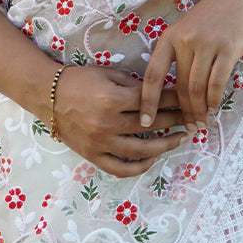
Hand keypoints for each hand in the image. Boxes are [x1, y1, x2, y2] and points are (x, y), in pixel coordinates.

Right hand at [53, 64, 186, 176]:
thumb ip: (134, 85)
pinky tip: (155, 157)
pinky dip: (140, 166)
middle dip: (176, 118)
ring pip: (142, 149)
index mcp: (112, 99)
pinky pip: (121, 168)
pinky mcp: (92, 156)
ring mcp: (100, 143)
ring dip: (166, 144)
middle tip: (194, 116)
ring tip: (182, 138)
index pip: (152, 100)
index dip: (173, 98)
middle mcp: (107, 123)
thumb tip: (161, 92)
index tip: (189, 97)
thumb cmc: (80, 80)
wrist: (48, 96)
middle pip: (151, 123)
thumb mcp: (108, 74)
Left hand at [139, 0, 242, 134]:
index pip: (152, 75)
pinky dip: (214, 100)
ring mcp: (206, 43)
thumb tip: (170, 91)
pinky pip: (217, 81)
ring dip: (199, 110)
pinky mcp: (227, 48)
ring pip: (197, 88)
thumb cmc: (213, 15)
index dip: (147, 101)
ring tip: (201, 123)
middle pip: (179, 87)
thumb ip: (178, 55)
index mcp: (169, 37)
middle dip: (183, 112)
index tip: (144, 122)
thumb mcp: (187, 29)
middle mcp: (184, 40)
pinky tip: (214, 109)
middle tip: (188, 128)